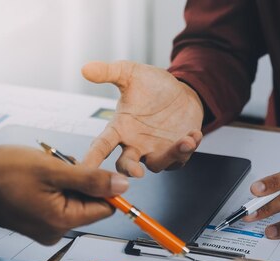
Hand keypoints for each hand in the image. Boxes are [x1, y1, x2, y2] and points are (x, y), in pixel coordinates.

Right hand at [0, 146, 128, 244]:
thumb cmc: (2, 174)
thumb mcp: (54, 170)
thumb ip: (91, 179)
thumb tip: (122, 186)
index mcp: (64, 221)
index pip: (105, 207)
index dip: (102, 186)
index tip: (86, 169)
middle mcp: (57, 231)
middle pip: (89, 203)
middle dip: (79, 180)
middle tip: (58, 166)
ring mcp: (46, 228)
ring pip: (73, 199)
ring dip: (65, 181)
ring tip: (43, 171)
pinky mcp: (37, 222)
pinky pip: (58, 202)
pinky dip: (54, 187)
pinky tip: (37, 178)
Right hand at [81, 61, 203, 176]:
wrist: (180, 91)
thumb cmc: (151, 86)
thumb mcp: (130, 74)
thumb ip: (109, 72)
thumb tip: (85, 69)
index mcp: (120, 129)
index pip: (101, 146)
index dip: (93, 158)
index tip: (85, 169)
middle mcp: (135, 145)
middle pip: (127, 164)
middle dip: (130, 169)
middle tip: (136, 171)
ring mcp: (156, 151)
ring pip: (157, 165)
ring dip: (171, 155)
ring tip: (184, 141)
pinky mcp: (175, 152)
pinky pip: (180, 158)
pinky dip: (188, 148)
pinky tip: (194, 135)